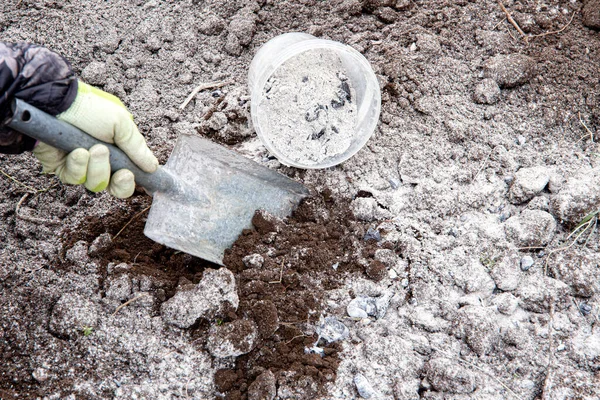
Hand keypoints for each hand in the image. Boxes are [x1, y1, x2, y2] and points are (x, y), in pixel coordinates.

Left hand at [33, 82, 157, 197]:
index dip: (134, 180)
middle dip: (121, 182)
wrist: (54, 103)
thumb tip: (153, 167)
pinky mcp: (62, 169)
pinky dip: (78, 165)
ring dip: (98, 167)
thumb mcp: (122, 123)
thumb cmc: (89, 107)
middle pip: (116, 188)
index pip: (131, 174)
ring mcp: (82, 165)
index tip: (139, 178)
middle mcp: (101, 160)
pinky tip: (76, 151)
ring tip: (94, 148)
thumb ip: (138, 148)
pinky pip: (75, 179)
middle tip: (123, 172)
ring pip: (96, 184)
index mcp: (118, 149)